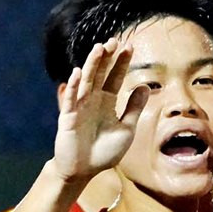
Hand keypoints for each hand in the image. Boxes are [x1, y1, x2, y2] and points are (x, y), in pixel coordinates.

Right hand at [52, 40, 149, 182]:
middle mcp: (93, 100)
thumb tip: (145, 86)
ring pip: (86, 81)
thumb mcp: (126, 130)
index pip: (115, 77)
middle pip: (100, 74)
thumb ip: (134, 108)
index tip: (130, 46)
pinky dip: (73, 87)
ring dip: (91, 65)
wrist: (84, 171)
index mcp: (107, 102)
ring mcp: (79, 107)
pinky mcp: (68, 118)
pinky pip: (70, 100)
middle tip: (114, 40)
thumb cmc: (105, 151)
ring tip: (99, 49)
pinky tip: (78, 73)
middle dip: (107, 57)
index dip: (121, 62)